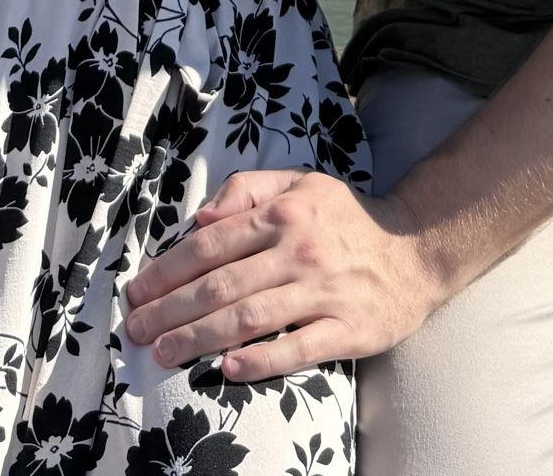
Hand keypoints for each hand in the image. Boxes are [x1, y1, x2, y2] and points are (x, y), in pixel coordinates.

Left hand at [121, 170, 441, 381]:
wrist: (417, 249)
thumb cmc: (346, 217)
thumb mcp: (300, 183)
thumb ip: (248, 190)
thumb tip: (200, 217)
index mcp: (283, 214)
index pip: (212, 244)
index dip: (168, 269)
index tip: (137, 290)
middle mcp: (299, 251)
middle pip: (222, 285)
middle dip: (170, 309)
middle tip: (135, 329)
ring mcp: (324, 292)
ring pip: (250, 319)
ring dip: (199, 338)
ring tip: (163, 352)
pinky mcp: (348, 330)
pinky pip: (298, 348)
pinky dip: (261, 361)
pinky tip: (227, 370)